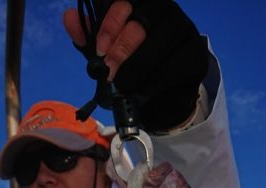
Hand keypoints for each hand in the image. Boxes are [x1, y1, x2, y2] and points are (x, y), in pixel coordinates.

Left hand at [63, 0, 208, 130]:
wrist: (162, 100)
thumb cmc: (134, 71)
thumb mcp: (107, 55)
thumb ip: (90, 38)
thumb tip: (68, 17)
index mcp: (141, 3)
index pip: (125, 0)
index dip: (110, 21)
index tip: (99, 48)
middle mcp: (165, 10)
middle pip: (142, 19)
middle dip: (122, 48)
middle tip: (109, 73)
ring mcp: (185, 29)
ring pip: (162, 40)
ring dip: (139, 66)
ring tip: (125, 87)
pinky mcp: (197, 53)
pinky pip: (177, 64)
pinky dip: (157, 81)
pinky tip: (143, 93)